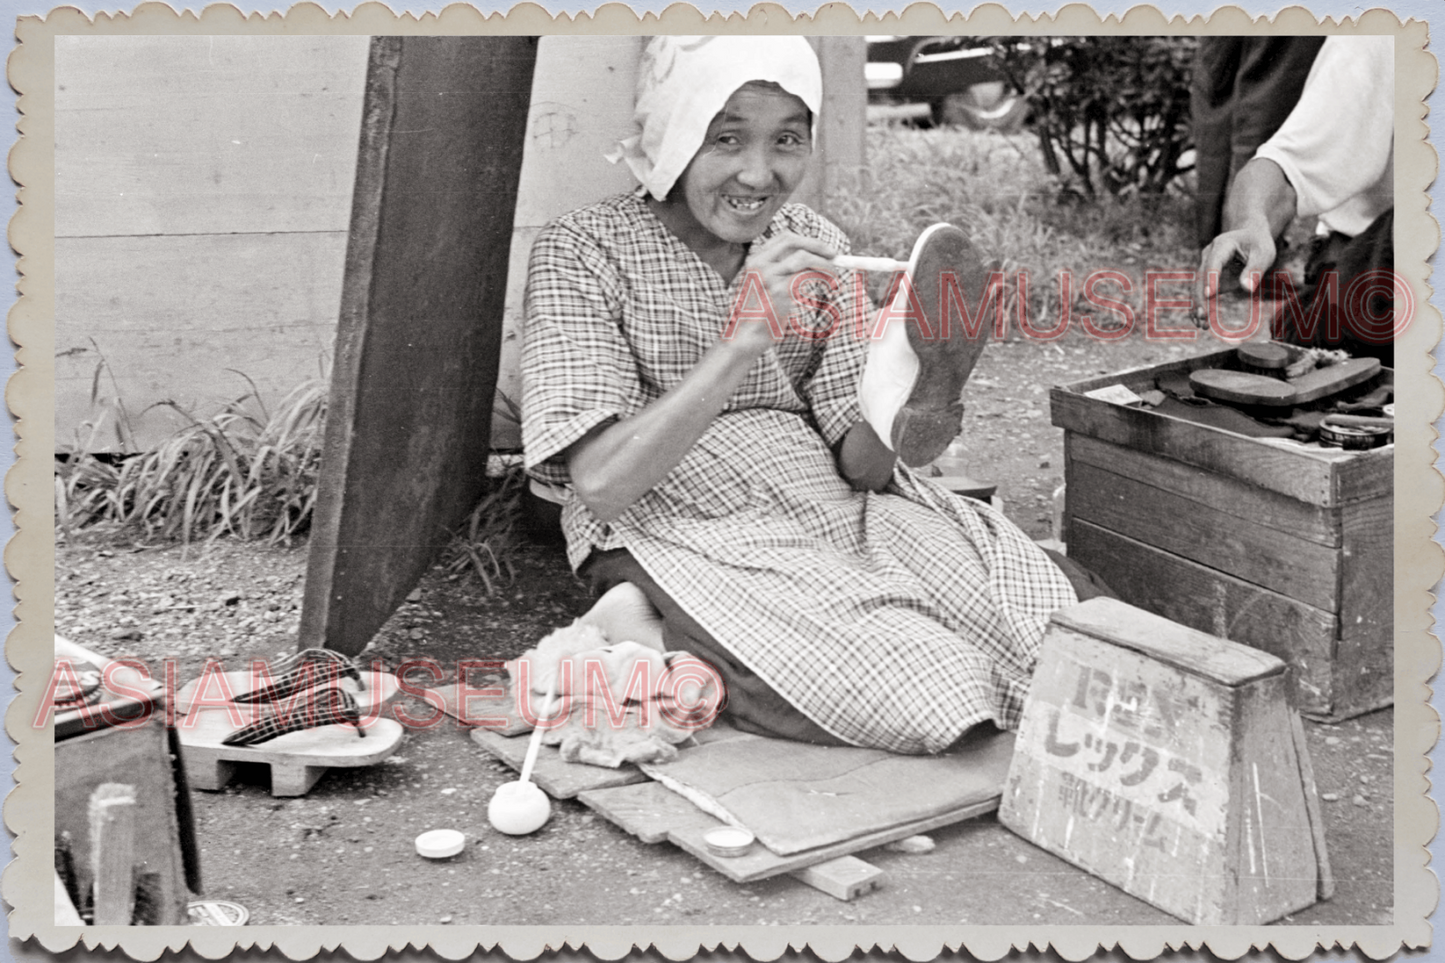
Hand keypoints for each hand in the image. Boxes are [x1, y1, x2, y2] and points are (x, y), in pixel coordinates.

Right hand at [730, 232, 838, 348]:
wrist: (745, 336)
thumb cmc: (758, 314)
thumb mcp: (764, 286)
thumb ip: (780, 271)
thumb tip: (811, 259)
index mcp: (755, 260)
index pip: (785, 238)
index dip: (808, 240)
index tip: (823, 249)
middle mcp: (760, 264)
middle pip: (794, 242)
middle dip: (818, 246)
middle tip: (834, 256)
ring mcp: (768, 276)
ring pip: (803, 257)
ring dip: (824, 264)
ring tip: (834, 275)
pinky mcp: (779, 290)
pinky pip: (806, 276)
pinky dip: (822, 277)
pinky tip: (828, 285)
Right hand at [1194, 218, 1275, 324]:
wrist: (1249, 236)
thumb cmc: (1258, 244)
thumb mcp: (1263, 254)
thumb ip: (1255, 270)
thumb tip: (1247, 290)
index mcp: (1222, 245)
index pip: (1214, 263)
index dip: (1211, 279)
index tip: (1209, 295)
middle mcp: (1208, 254)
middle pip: (1201, 277)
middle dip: (1201, 298)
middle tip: (1203, 318)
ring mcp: (1205, 265)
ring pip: (1197, 287)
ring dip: (1198, 306)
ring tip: (1203, 325)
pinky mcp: (1207, 276)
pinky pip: (1201, 291)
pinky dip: (1201, 306)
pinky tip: (1201, 322)